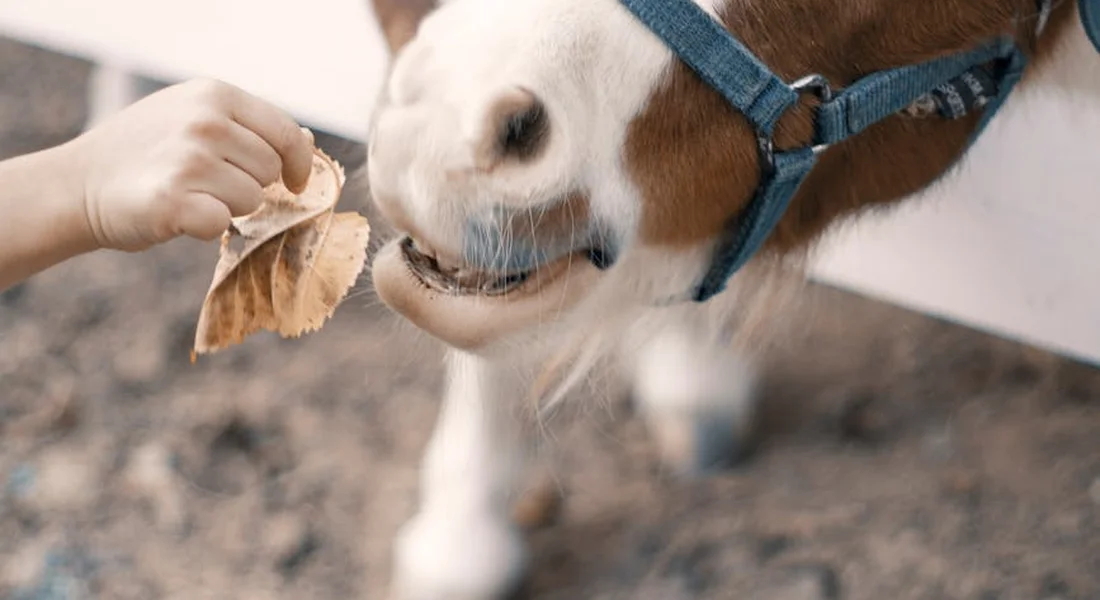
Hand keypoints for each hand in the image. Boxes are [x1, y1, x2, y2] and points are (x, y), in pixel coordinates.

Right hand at [69, 78, 314, 251]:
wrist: (79, 183)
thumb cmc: (148, 154)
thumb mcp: (197, 118)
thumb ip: (251, 128)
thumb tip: (309, 142)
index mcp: (215, 94)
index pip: (287, 133)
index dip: (298, 164)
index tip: (293, 182)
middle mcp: (204, 122)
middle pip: (271, 171)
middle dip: (251, 185)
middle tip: (209, 184)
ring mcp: (188, 160)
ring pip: (252, 200)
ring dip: (228, 207)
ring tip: (190, 194)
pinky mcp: (173, 201)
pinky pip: (223, 224)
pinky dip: (206, 228)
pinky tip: (180, 215)